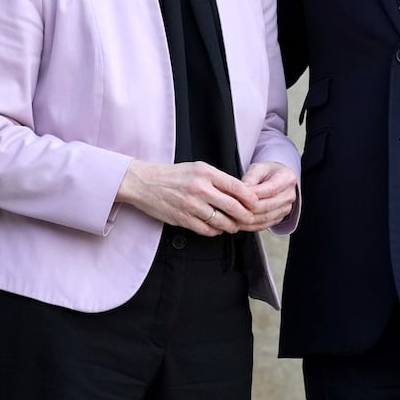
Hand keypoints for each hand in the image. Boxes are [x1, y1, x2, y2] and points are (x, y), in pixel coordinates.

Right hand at [116, 160, 259, 235]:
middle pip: (232, 206)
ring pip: (221, 221)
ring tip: (234, 226)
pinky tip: (217, 229)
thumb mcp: (196, 168)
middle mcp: (200, 188)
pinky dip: (215, 231)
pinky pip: (206, 230)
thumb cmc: (172, 175)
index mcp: (205, 173)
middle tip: (249, 218)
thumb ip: (217, 179)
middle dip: (245, 215)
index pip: (237, 187)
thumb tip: (239, 192)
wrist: (144, 182)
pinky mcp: (182, 218)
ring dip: (231, 226)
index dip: (250, 198)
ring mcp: (191, 205)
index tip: (256, 203)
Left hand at [236, 161, 297, 230]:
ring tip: (233, 217)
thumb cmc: (268, 172)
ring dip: (248, 220)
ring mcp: (286, 208)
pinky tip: (240, 223)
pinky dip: (251, 226)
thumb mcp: (258, 168)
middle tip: (231, 208)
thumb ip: (250, 177)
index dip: (253, 195)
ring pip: (265, 218)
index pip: (270, 190)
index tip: (238, 196)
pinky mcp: (280, 218)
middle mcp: (289, 195)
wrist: (277, 178)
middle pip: (267, 206)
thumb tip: (241, 189)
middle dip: (248, 208)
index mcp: (287, 178)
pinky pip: (265, 225)